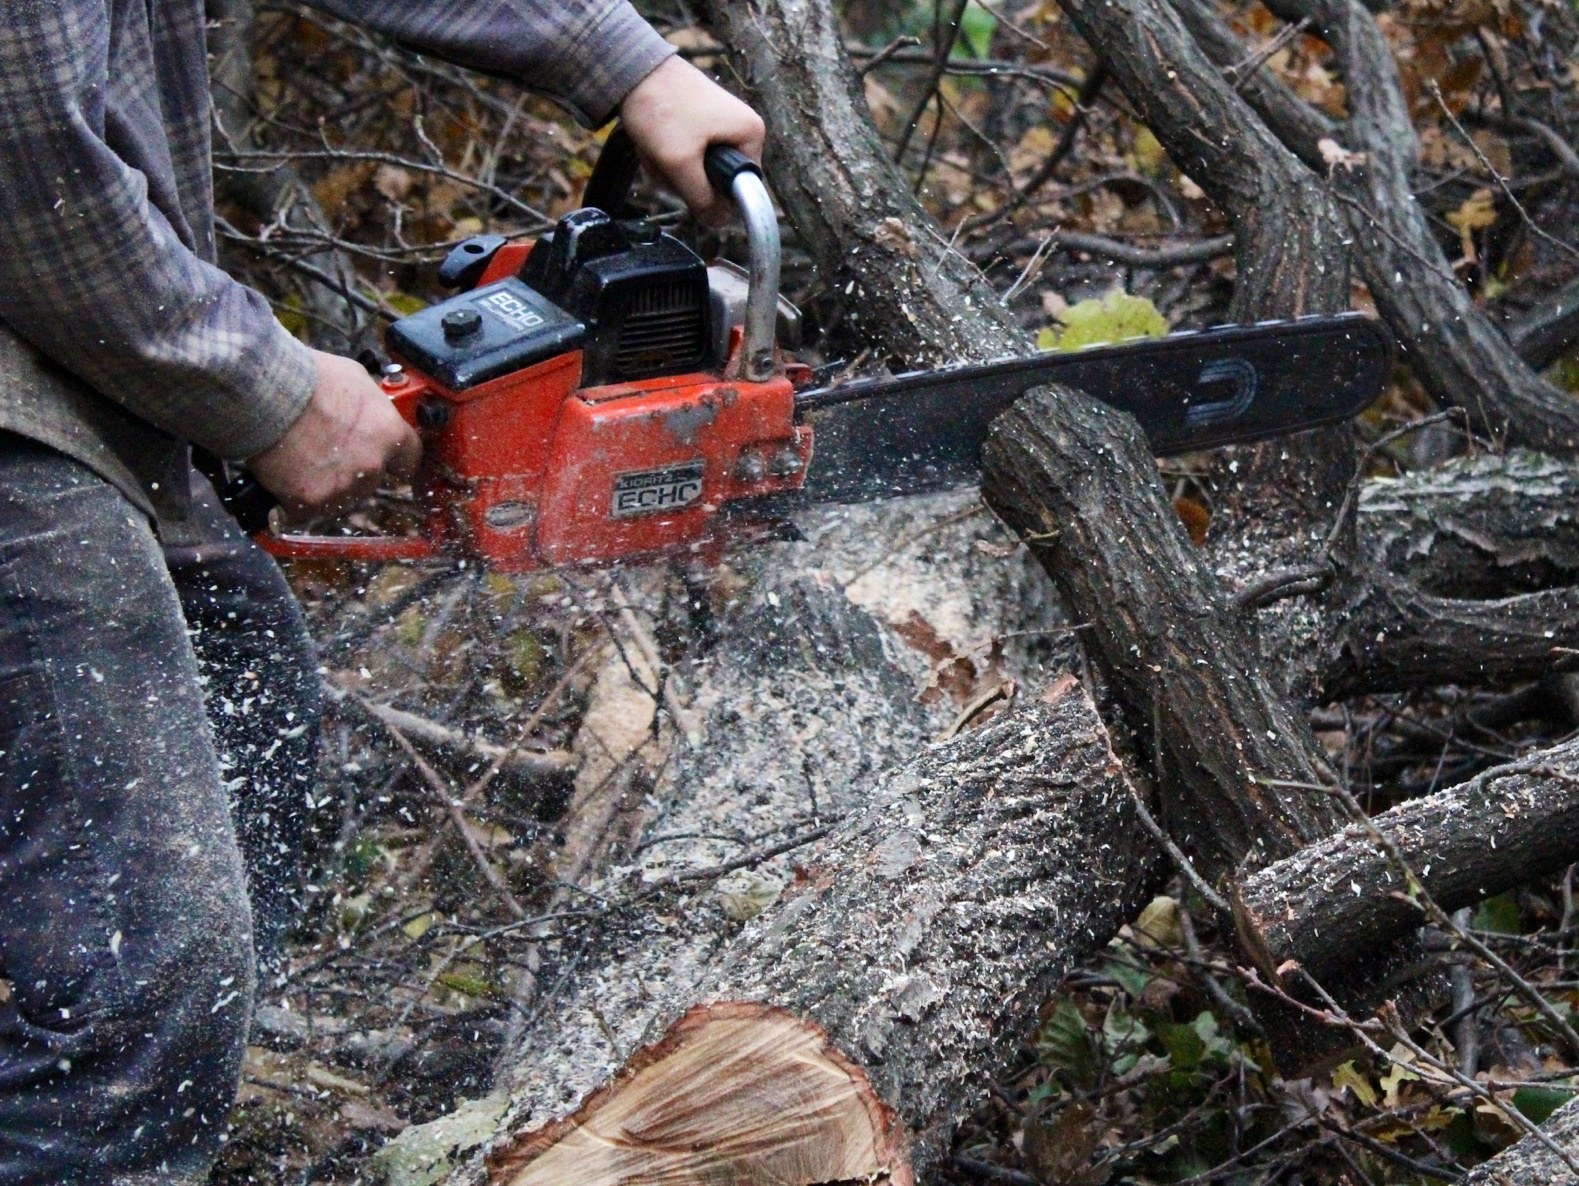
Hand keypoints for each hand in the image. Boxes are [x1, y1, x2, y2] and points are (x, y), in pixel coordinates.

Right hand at [248, 349, 420, 517]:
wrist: (264, 394)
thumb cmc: (307, 378)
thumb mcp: (355, 378)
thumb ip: (371, 405)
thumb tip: (370, 410)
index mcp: (389, 434)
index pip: (409, 459)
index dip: (395, 458)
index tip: (386, 458)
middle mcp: (372, 466)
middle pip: (371, 479)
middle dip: (353, 468)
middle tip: (326, 448)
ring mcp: (343, 487)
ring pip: (340, 496)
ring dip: (325, 483)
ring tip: (301, 455)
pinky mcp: (310, 501)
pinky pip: (306, 507)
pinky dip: (295, 496)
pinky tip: (284, 472)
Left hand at [618, 55, 764, 225]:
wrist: (632, 69)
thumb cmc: (659, 106)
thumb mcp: (680, 162)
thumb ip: (702, 198)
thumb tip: (719, 223)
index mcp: (751, 133)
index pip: (741, 189)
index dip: (712, 196)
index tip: (687, 182)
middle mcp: (741, 128)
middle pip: (716, 181)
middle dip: (684, 178)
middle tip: (666, 159)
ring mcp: (720, 124)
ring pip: (696, 171)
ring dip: (670, 168)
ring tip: (656, 147)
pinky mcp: (699, 123)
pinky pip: (685, 156)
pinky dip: (666, 155)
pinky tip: (653, 141)